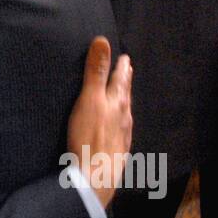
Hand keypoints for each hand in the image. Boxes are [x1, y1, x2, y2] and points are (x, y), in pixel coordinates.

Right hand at [66, 37, 132, 209]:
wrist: (97, 176)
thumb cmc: (90, 135)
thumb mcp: (89, 98)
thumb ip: (96, 71)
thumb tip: (103, 41)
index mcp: (117, 101)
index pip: (120, 79)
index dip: (122, 67)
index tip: (126, 58)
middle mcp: (124, 117)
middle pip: (126, 95)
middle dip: (126, 82)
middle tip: (127, 71)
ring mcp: (122, 135)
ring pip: (126, 113)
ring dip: (124, 102)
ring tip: (123, 96)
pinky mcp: (117, 151)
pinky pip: (122, 131)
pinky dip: (121, 123)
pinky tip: (119, 129)